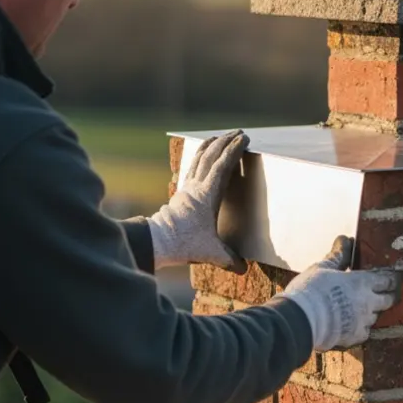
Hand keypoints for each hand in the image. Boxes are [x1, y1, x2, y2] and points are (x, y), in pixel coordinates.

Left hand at [147, 130, 248, 271]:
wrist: (158, 242)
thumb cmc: (185, 244)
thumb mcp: (212, 253)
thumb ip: (230, 260)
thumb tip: (243, 270)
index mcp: (208, 195)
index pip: (223, 166)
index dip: (234, 151)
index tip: (244, 139)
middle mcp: (196, 187)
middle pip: (210, 156)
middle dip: (225, 141)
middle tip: (238, 132)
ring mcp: (187, 188)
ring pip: (199, 158)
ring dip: (211, 145)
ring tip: (220, 137)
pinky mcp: (180, 194)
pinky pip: (192, 168)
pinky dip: (199, 158)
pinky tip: (201, 157)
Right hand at [279, 237, 400, 351]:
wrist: (301, 320)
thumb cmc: (311, 290)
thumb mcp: (323, 267)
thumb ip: (338, 255)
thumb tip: (344, 239)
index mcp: (363, 282)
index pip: (388, 279)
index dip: (390, 279)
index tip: (390, 278)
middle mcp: (368, 302)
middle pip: (389, 299)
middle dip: (387, 296)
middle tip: (381, 293)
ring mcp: (363, 321)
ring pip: (376, 316)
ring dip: (371, 312)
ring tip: (359, 309)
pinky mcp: (355, 337)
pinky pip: (364, 332)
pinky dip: (360, 328)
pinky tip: (350, 325)